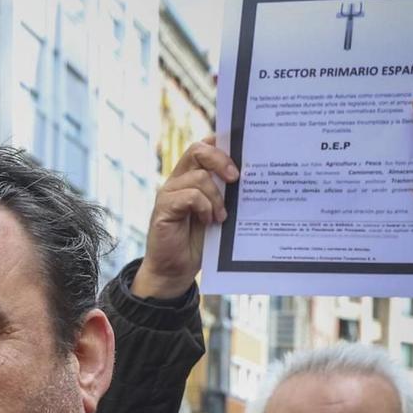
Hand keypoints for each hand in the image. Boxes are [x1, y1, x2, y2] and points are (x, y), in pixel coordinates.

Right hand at [132, 136, 236, 299]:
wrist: (175, 270)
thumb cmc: (199, 242)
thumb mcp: (218, 211)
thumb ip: (225, 192)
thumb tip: (250, 175)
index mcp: (192, 176)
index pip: (204, 146)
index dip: (222, 143)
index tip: (243, 152)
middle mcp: (179, 180)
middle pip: (198, 150)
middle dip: (221, 159)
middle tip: (236, 179)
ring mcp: (169, 193)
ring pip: (198, 176)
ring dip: (216, 196)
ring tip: (221, 217)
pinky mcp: (163, 208)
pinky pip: (189, 196)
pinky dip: (204, 207)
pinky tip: (208, 221)